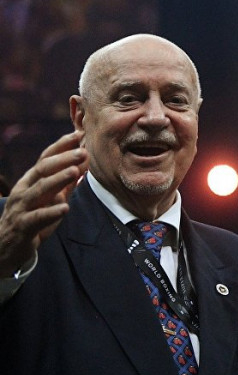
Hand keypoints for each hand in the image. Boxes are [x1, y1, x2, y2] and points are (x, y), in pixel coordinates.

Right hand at [0, 131, 86, 275]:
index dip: (61, 146)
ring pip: (39, 191)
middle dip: (63, 159)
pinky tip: (65, 208)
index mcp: (30, 181)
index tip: (78, 135)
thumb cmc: (32, 219)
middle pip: (42, 170)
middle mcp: (24, 190)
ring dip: (58, 179)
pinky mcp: (22, 227)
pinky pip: (36, 218)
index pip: (45, 159)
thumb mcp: (50, 198)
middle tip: (83, 152)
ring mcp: (21, 208)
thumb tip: (85, 163)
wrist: (5, 247)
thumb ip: (66, 183)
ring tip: (75, 171)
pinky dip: (51, 212)